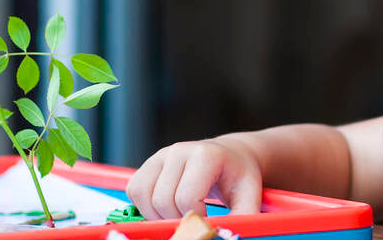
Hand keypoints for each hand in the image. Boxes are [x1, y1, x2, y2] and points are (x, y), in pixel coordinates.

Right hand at [126, 137, 262, 219]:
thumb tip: (227, 235)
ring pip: (144, 197)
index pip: (186, 197)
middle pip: (163, 200)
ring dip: (158, 216)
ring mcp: (161, 155)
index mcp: (205, 155)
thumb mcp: (249, 196)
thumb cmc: (238, 177)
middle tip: (193, 220)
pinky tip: (166, 208)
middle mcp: (180, 151)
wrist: (230, 156)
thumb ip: (242, 218)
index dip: (194, 218)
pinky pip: (134, 191)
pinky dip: (145, 207)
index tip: (207, 221)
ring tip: (180, 215)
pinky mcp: (149, 164)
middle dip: (176, 219)